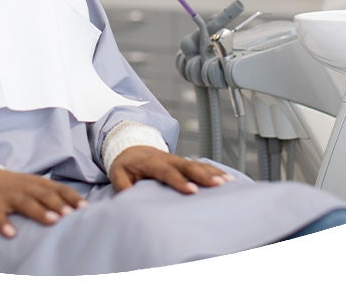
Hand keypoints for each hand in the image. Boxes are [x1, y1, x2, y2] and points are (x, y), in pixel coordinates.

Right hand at [0, 168, 86, 238]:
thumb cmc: (11, 186)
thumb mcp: (31, 185)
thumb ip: (49, 194)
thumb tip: (73, 208)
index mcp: (36, 183)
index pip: (58, 188)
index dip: (71, 197)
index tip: (84, 207)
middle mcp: (25, 188)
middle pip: (44, 195)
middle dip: (58, 204)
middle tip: (71, 215)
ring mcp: (8, 197)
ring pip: (25, 203)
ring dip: (39, 212)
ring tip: (52, 221)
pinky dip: (4, 224)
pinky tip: (11, 234)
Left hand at [108, 145, 232, 193]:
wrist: (131, 147)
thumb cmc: (126, 164)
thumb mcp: (117, 173)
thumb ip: (122, 185)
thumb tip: (129, 199)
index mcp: (152, 162)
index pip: (167, 172)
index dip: (180, 181)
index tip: (192, 191)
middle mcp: (168, 159)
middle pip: (187, 166)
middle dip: (203, 175)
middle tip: (217, 184)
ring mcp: (178, 160)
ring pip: (197, 164)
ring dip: (212, 173)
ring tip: (227, 182)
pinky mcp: (184, 163)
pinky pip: (201, 165)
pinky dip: (214, 171)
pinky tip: (228, 178)